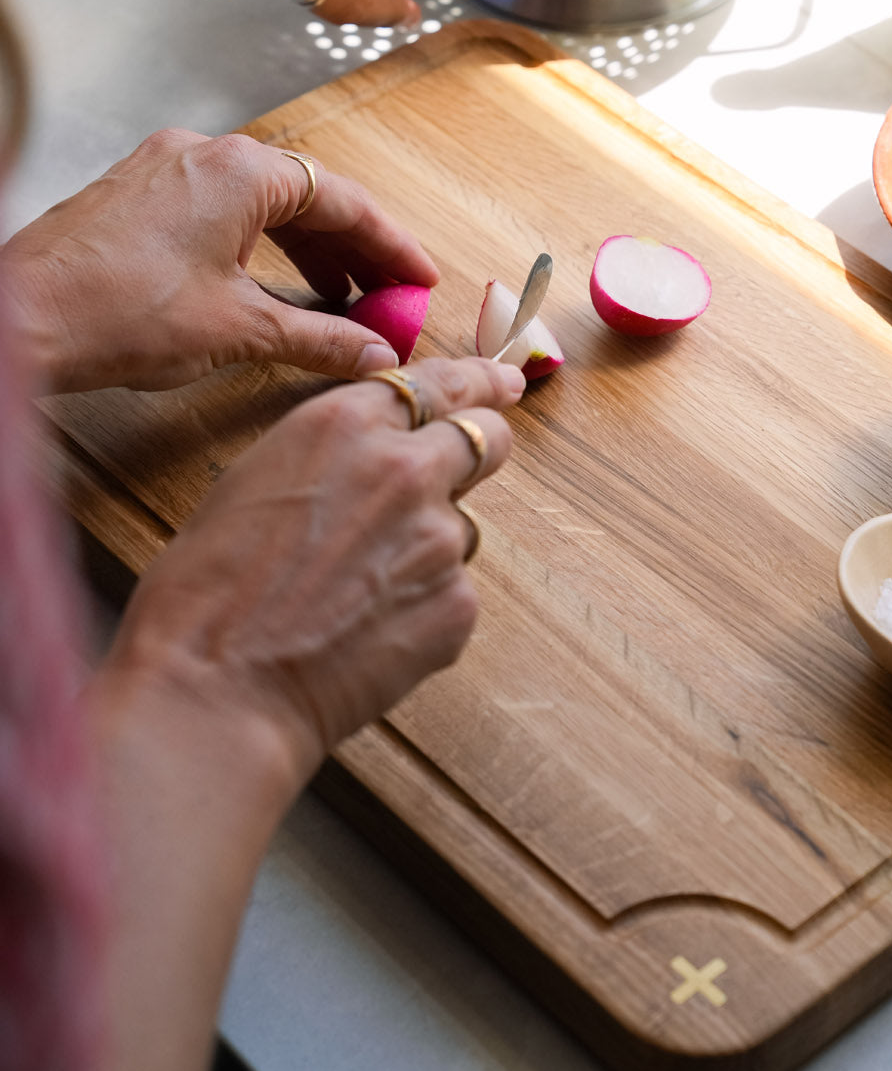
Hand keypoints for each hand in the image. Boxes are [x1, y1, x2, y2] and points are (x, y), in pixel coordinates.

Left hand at [0, 127, 438, 391]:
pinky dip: (262, 248)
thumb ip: (320, 337)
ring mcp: (168, 170)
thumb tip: (374, 352)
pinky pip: (224, 212)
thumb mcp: (240, 329)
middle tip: (389, 297)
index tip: (420, 279)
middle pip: (308, 196)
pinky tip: (277, 287)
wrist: (19, 319)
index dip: (392, 245)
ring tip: (343, 302)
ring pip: (264, 204)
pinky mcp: (141, 197)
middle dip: (355, 251)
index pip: (345, 200)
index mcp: (241, 170)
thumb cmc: (115, 311)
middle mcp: (205, 153)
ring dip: (310, 251)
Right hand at [100, 355, 524, 776]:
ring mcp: (439, 539)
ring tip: (358, 592)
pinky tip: (366, 634)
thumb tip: (373, 460)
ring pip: (458, 528)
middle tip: (471, 465)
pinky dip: (421, 608)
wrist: (218, 688)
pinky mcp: (457, 604)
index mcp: (345, 424)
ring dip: (428, 547)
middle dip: (483, 447)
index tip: (503, 382)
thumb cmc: (209, 590)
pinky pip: (451, 592)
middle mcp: (405, 470)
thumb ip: (334, 456)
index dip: (477, 382)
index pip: (439, 383)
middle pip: (487, 439)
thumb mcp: (257, 480)